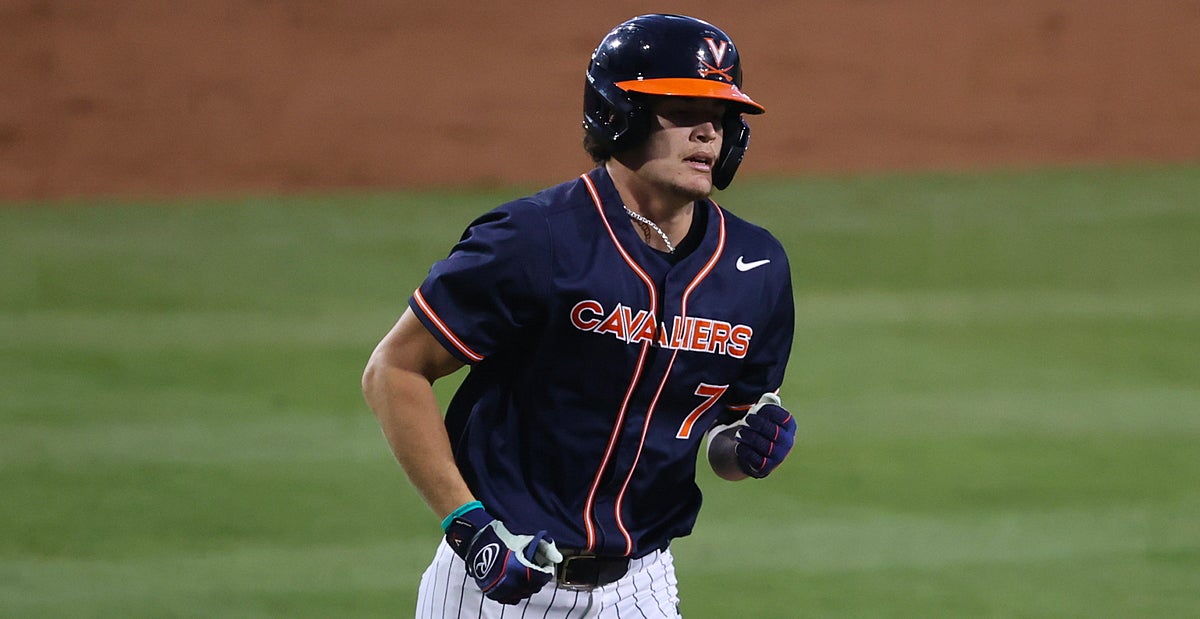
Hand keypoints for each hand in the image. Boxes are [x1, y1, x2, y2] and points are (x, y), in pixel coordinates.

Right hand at [444, 504, 562, 603]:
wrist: (477, 541)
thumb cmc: (501, 538)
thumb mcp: (525, 539)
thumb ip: (545, 547)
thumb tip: (558, 558)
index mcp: (520, 569)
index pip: (542, 578)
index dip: (546, 571)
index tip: (544, 566)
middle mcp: (510, 583)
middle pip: (533, 588)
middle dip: (537, 579)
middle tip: (535, 569)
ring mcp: (500, 588)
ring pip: (521, 595)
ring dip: (527, 587)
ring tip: (525, 576)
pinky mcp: (492, 591)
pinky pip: (508, 599)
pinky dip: (514, 593)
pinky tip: (515, 583)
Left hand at [733, 393, 795, 477]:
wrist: (752, 450)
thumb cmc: (760, 426)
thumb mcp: (764, 412)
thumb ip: (767, 402)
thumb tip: (769, 397)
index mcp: (790, 426)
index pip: (783, 417)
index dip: (768, 411)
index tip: (756, 409)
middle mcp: (788, 442)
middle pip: (773, 431)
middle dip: (757, 424)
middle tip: (746, 420)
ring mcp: (778, 457)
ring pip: (763, 446)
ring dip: (749, 437)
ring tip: (740, 433)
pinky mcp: (766, 468)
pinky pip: (755, 459)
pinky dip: (745, 451)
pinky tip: (740, 446)